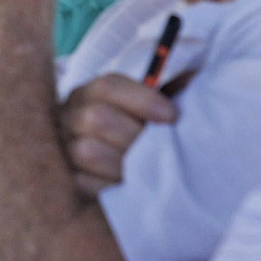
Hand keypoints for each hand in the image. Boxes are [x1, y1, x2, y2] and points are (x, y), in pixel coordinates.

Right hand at [60, 74, 176, 195]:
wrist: (119, 169)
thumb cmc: (143, 132)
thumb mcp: (155, 106)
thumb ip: (172, 89)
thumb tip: (197, 76)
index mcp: (90, 93)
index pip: (108, 86)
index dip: (143, 100)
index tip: (172, 117)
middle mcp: (69, 115)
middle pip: (97, 118)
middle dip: (135, 137)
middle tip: (158, 149)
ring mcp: (62, 147)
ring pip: (87, 151)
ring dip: (123, 163)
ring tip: (143, 169)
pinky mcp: (65, 178)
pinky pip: (82, 182)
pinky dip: (109, 185)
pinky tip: (126, 184)